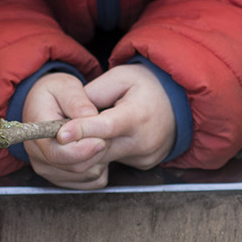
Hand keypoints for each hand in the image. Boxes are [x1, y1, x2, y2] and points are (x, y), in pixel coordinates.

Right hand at [17, 70, 99, 183]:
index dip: (83, 149)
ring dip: (98, 160)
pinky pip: (85, 182)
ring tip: (101, 138)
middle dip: (96, 153)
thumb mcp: (66, 87)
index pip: (58, 152)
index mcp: (35, 130)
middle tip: (108, 136)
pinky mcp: (56, 175)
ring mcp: (44, 166)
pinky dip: (97, 169)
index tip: (102, 139)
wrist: (44, 103)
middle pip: (72, 167)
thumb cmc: (56, 92)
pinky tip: (97, 151)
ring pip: (81, 175)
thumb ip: (77, 102)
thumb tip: (90, 117)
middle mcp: (35, 152)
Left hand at [25, 64, 175, 188]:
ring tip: (88, 129)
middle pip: (100, 151)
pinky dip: (105, 151)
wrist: (180, 104)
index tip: (60, 134)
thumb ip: (93, 94)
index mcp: (138, 115)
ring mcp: (145, 156)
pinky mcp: (144, 164)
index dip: (82, 130)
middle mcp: (144, 141)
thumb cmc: (147, 85)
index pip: (107, 127)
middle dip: (76, 143)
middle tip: (61, 131)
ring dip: (88, 148)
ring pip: (103, 159)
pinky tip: (110, 137)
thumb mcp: (120, 77)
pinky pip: (114, 161)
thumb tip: (71, 115)